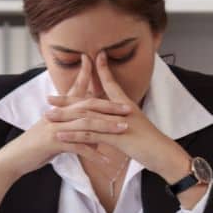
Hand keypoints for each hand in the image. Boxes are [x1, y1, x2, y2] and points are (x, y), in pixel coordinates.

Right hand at [0, 54, 130, 180]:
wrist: (15, 159)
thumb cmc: (36, 147)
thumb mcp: (57, 136)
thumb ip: (77, 133)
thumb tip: (98, 138)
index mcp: (59, 110)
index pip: (78, 92)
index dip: (91, 80)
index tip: (107, 76)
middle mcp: (58, 114)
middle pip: (88, 106)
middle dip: (110, 107)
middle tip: (129, 109)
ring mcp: (56, 127)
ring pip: (86, 123)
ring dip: (107, 126)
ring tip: (124, 129)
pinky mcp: (54, 142)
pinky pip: (78, 146)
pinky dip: (94, 153)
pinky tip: (107, 160)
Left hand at [48, 51, 192, 183]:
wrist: (164, 153)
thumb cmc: (151, 142)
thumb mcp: (135, 127)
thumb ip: (121, 120)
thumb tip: (110, 118)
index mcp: (125, 105)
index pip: (111, 83)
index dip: (101, 70)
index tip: (89, 59)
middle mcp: (120, 110)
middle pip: (89, 101)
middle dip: (67, 99)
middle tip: (48, 98)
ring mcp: (118, 123)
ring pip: (86, 117)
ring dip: (65, 116)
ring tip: (48, 116)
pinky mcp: (116, 137)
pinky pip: (91, 135)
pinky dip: (74, 134)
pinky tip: (60, 135)